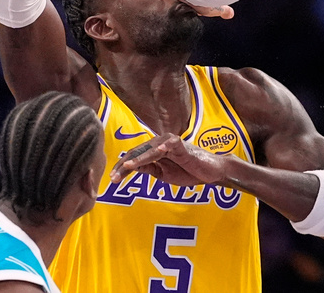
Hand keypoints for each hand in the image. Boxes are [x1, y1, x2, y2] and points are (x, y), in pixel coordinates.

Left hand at [110, 133, 227, 185]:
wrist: (211, 172)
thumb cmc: (189, 171)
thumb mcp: (163, 174)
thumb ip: (149, 169)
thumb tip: (130, 168)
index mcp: (155, 150)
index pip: (134, 157)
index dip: (122, 168)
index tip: (112, 179)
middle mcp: (160, 143)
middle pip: (138, 152)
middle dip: (124, 165)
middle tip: (113, 178)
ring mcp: (170, 143)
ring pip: (149, 150)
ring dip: (137, 159)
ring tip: (126, 167)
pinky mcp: (182, 145)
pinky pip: (170, 145)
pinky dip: (161, 147)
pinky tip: (153, 152)